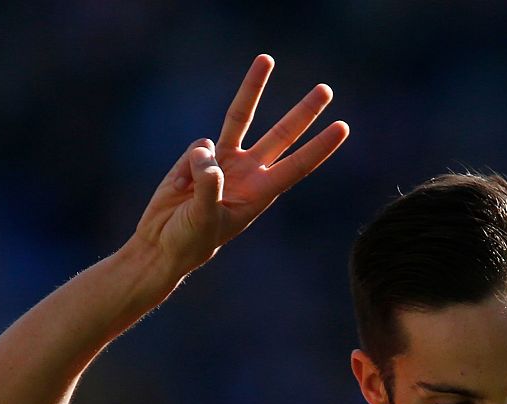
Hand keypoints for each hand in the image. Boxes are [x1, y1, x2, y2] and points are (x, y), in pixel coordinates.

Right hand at [132, 54, 349, 275]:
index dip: (320, 147)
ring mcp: (224, 161)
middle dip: (304, 112)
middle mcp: (249, 172)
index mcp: (260, 193)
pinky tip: (180, 188)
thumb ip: (207, 187)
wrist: (163, 242)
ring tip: (267, 58)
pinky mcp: (198, 156)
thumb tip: (207, 153)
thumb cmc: (190, 240)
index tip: (343, 128)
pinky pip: (197, 147)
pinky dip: (184, 167)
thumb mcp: (203, 219)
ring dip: (254, 87)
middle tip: (326, 90)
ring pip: (241, 117)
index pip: (297, 166)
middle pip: (282, 134)